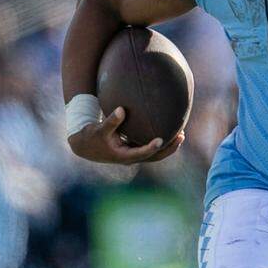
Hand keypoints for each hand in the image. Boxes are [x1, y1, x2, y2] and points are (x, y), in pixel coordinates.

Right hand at [67, 107, 184, 164]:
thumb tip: (122, 109)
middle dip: (169, 148)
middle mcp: (131, 157)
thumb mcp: (99, 129)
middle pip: (154, 156)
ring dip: (168, 146)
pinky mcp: (134, 149)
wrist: (85, 145)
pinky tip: (169, 129)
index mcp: (123, 156)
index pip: (141, 153)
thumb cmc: (92, 136)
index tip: (161, 140)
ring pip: (155, 153)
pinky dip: (160, 141)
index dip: (151, 148)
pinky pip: (151, 147)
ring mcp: (133, 154)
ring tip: (181, 133)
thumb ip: (111, 120)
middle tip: (181, 136)